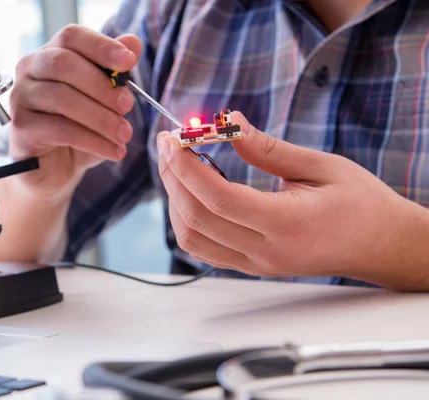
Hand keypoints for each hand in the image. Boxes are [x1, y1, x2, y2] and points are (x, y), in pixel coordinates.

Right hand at [9, 24, 141, 198]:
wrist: (56, 169)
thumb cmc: (78, 128)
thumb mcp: (103, 101)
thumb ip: (115, 71)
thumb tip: (134, 43)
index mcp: (50, 54)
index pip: (72, 36)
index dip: (101, 47)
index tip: (129, 61)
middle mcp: (29, 70)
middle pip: (63, 64)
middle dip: (101, 85)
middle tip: (128, 105)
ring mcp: (21, 99)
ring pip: (61, 98)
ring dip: (100, 117)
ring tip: (124, 134)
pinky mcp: (20, 129)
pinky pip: (59, 130)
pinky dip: (92, 140)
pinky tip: (113, 151)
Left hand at [157, 112, 428, 288]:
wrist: (381, 245)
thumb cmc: (361, 203)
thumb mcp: (321, 166)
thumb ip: (269, 149)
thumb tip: (228, 123)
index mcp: (287, 224)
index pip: (218, 198)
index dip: (186, 166)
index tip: (172, 138)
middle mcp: (265, 251)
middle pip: (196, 218)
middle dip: (172, 177)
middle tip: (168, 144)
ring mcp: (256, 264)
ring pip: (193, 239)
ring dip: (175, 199)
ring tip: (177, 164)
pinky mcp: (252, 266)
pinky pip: (205, 248)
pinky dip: (187, 219)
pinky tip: (190, 191)